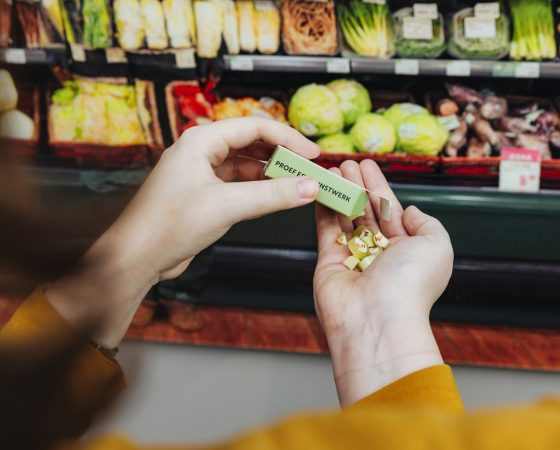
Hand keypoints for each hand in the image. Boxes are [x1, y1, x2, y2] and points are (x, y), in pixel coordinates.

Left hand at [47, 118, 319, 347]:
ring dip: (271, 174)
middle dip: (281, 155)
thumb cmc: (168, 225)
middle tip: (308, 169)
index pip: (254, 128)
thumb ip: (273, 195)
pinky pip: (238, 185)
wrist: (136, 256)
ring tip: (296, 184)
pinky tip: (275, 197)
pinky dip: (258, 190)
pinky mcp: (203, 195)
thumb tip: (309, 187)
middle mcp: (201, 152)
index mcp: (201, 141)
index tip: (312, 154)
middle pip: (251, 144)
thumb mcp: (227, 206)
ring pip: (245, 166)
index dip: (288, 138)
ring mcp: (201, 174)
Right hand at [313, 160, 452, 406]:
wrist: (377, 320)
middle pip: (366, 211)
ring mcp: (353, 258)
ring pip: (345, 217)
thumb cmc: (411, 284)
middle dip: (358, 185)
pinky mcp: (329, 262)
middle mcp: (380, 254)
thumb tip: (408, 211)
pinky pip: (326, 229)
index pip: (390, 210)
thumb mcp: (436, 245)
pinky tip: (323, 188)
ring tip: (334, 169)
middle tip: (347, 162)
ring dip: (341, 192)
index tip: (367, 165)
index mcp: (407, 250)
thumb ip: (426, 222)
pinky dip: (324, 208)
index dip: (379, 186)